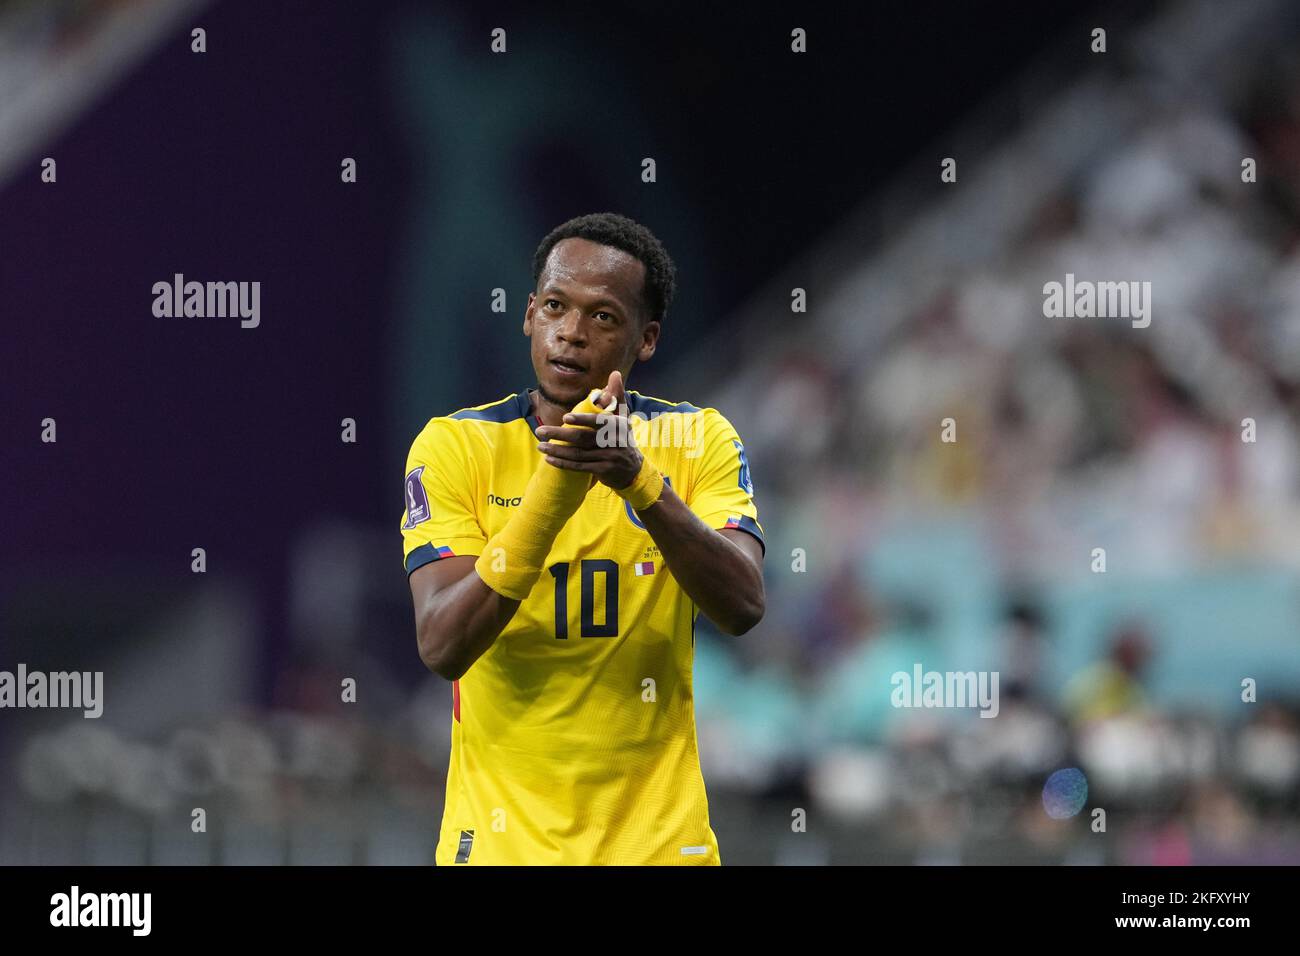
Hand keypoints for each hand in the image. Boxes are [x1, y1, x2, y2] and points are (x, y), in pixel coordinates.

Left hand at [534, 370, 642, 489]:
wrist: (633, 470)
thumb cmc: (623, 438)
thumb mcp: (623, 417)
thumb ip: (617, 396)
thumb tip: (615, 373)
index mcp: (618, 425)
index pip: (598, 422)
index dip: (582, 420)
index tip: (565, 418)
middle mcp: (615, 442)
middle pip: (583, 438)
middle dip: (560, 434)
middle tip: (540, 431)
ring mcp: (609, 458)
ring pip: (579, 454)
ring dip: (557, 450)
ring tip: (541, 445)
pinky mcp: (603, 471)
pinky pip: (580, 467)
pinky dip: (564, 463)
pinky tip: (550, 459)